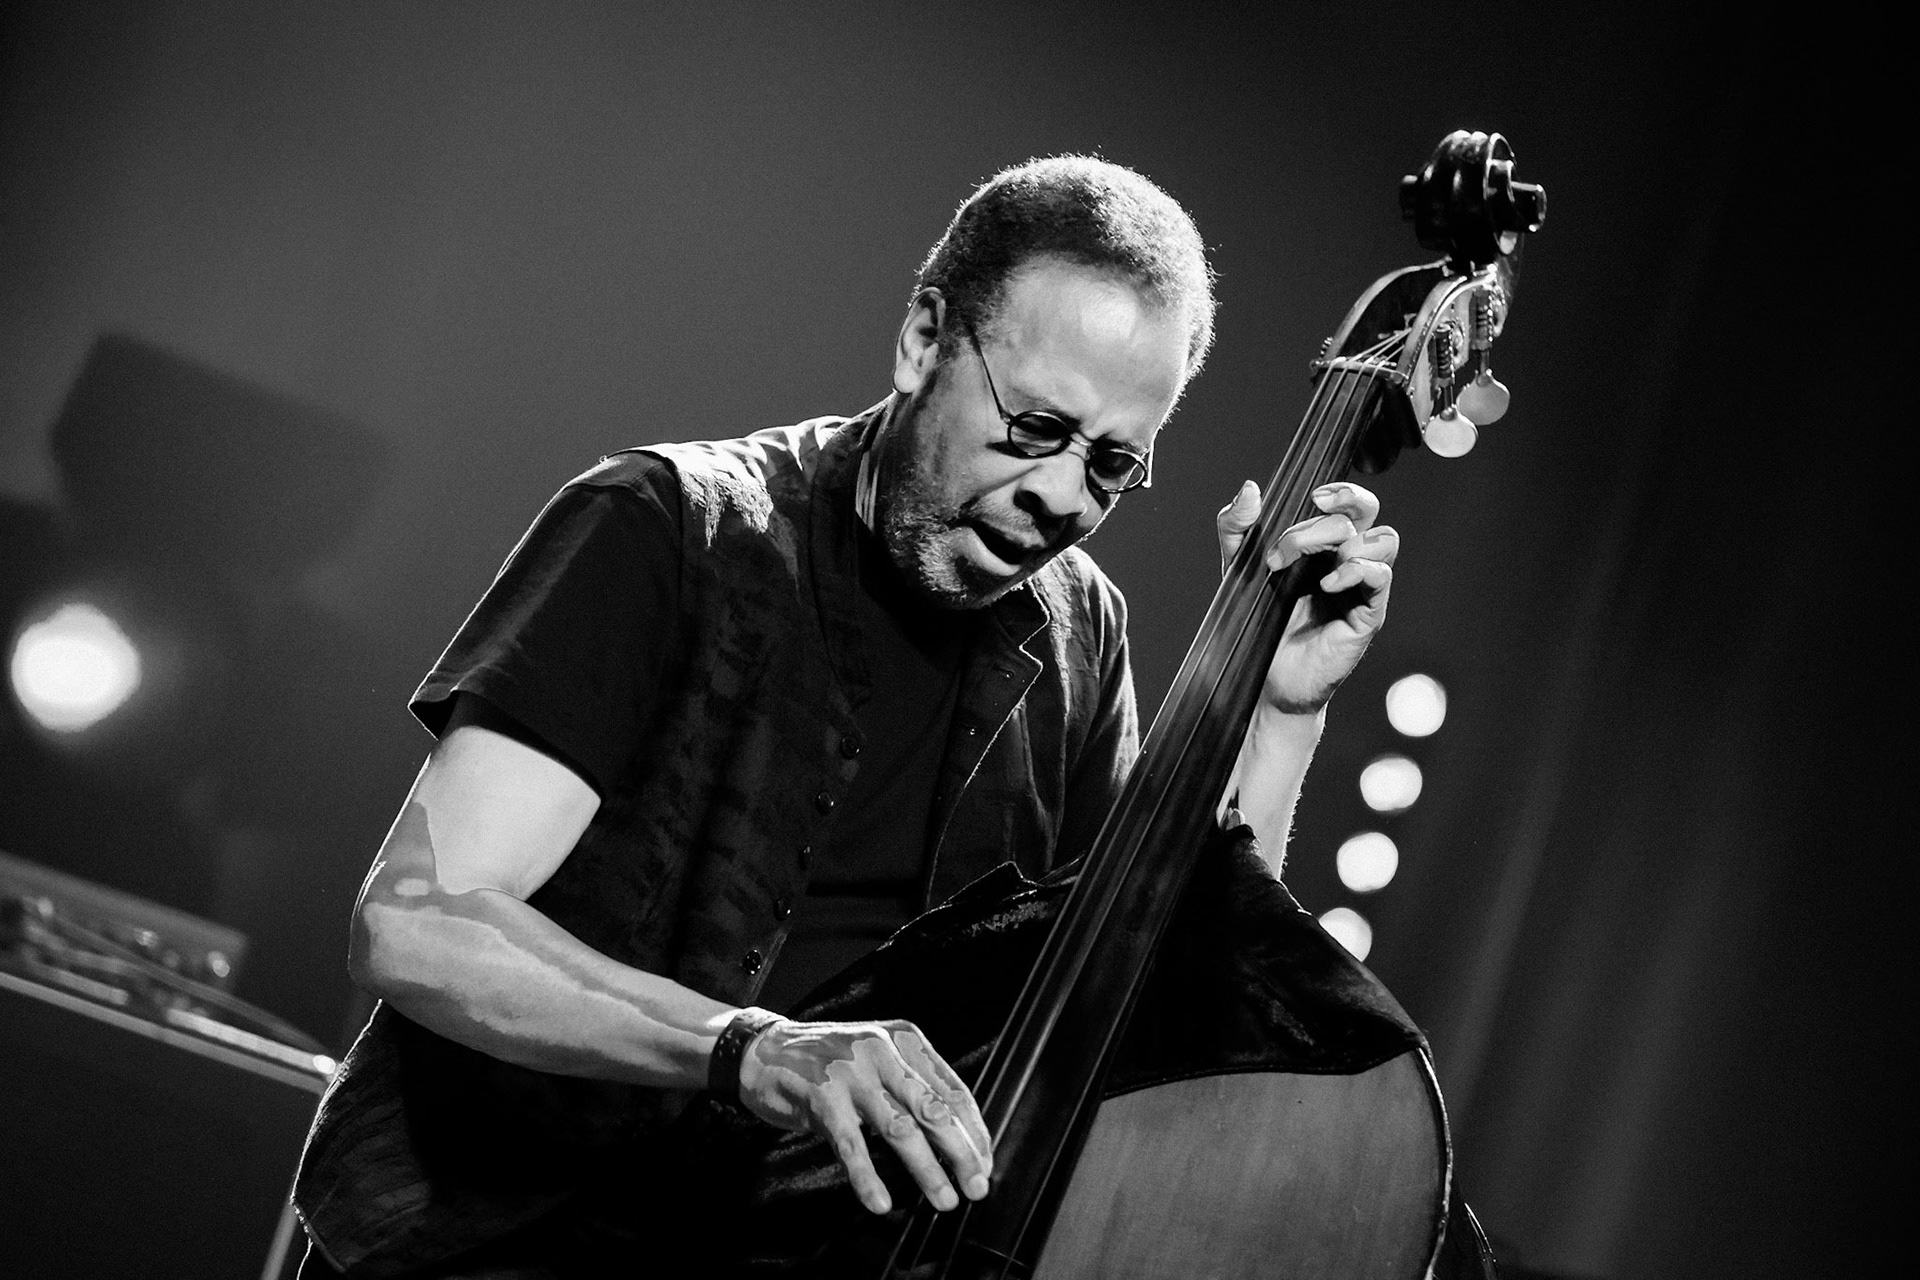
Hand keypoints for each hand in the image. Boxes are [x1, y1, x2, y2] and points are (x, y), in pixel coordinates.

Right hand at [736, 1017, 992, 1214]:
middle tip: (976, 1187)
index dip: (974, 1131)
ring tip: (943, 1199)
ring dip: (926, 1170)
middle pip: (934, 1109)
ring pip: (900, 1129)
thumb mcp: (877, 1060)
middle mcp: (882, 1051)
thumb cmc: (827, 1062)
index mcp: (904, 1041)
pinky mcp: (821, 1095)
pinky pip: (852, 1145)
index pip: (953, 1090)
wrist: (763, 1050)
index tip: (984, 1163)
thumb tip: (957, 1137)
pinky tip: (880, 1202)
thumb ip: (911, 1087)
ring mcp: (851, 1073)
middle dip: (961, 1153)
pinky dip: (868, 1178)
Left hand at [1216, 480, 1396, 712]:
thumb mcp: (1237, 567)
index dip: (1342, 491)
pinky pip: (1381, 577)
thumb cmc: (1257, 621)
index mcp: (1324, 543)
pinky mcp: (1367, 614)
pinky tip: (1328, 585)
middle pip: (1366, 512)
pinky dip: (1357, 571)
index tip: (1315, 496)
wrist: (1261, 675)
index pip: (1350, 502)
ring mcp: (1360, 586)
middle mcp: (1347, 558)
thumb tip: (1250, 489)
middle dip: (1331, 515)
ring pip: (1384, 539)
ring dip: (1347, 543)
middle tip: (1296, 537)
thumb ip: (1237, 527)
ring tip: (1312, 570)